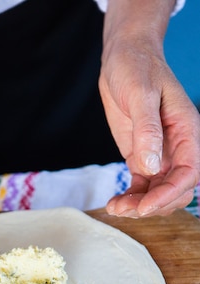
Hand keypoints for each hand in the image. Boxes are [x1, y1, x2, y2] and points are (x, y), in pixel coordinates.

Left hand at [99, 4, 199, 217]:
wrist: (124, 57)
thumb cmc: (137, 68)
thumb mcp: (141, 95)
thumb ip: (148, 131)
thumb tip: (151, 166)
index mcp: (187, 132)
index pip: (188, 174)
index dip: (168, 194)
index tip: (144, 206)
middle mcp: (177, 147)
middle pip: (176, 190)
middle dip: (153, 205)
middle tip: (125, 209)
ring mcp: (159, 154)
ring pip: (158, 192)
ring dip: (140, 206)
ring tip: (115, 207)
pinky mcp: (141, 157)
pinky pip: (142, 186)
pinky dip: (130, 198)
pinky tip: (114, 202)